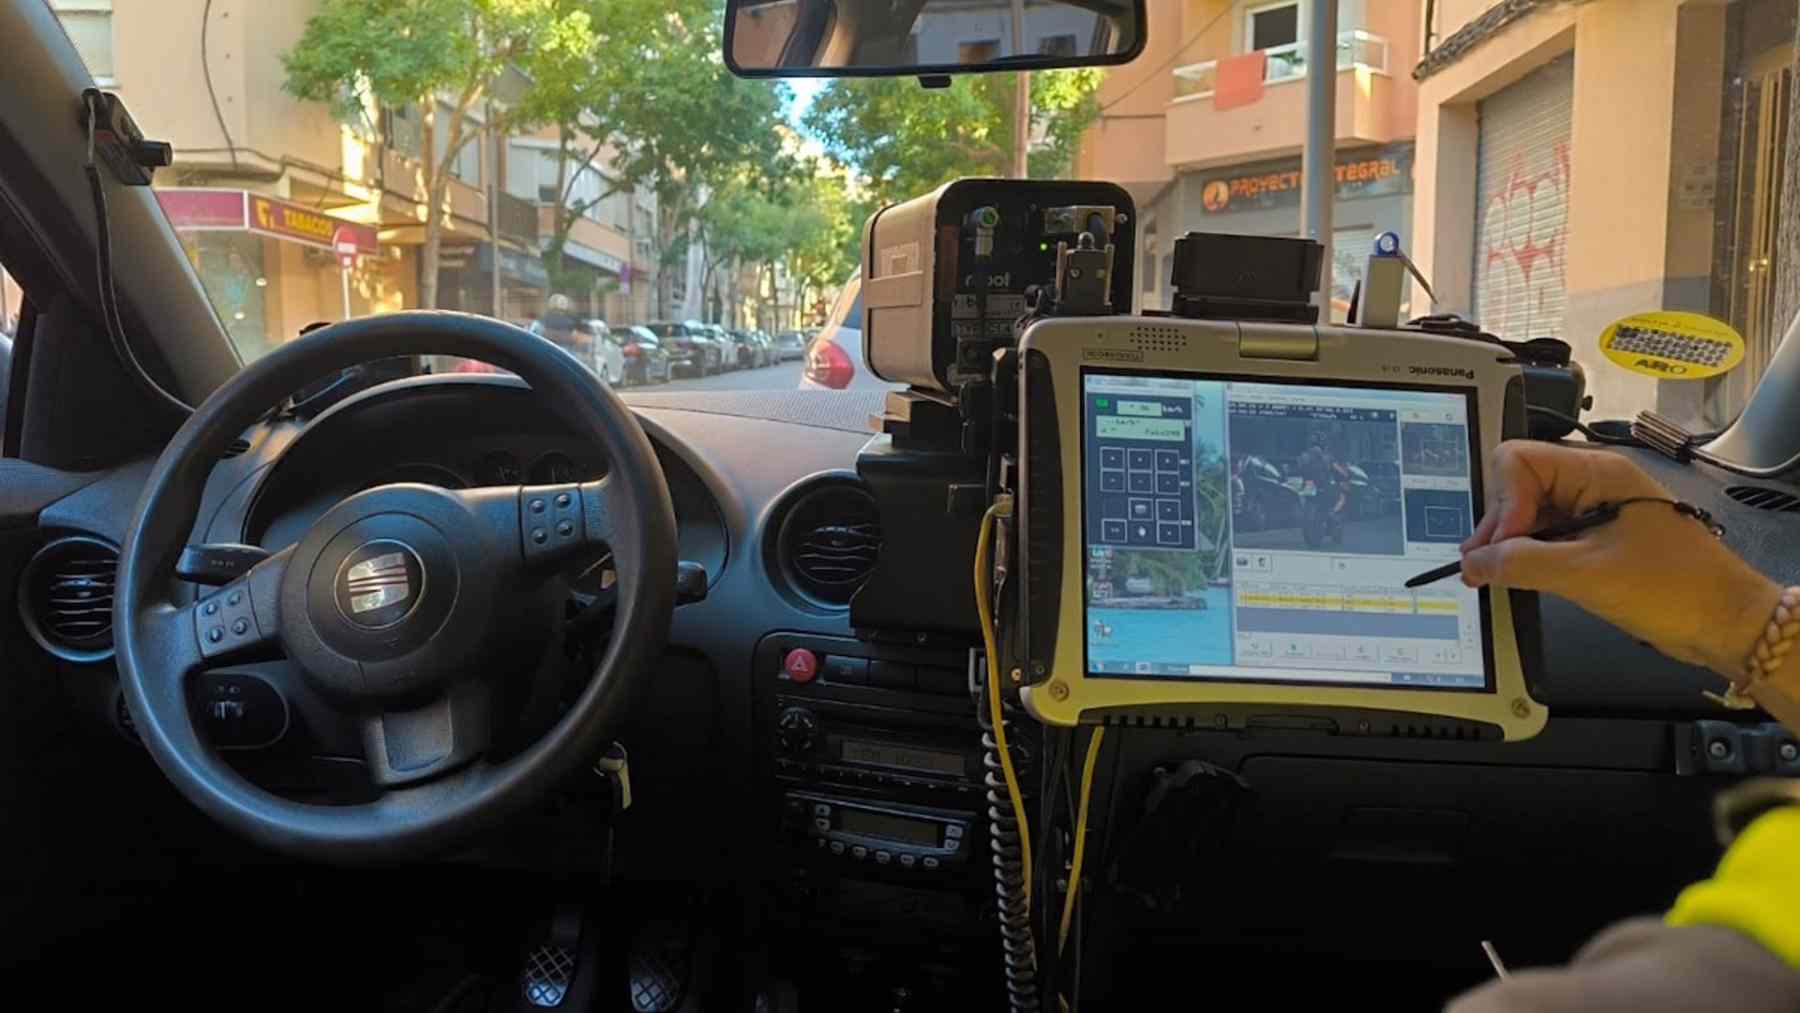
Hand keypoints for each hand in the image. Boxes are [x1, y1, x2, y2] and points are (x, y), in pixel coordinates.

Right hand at [1459, 441, 1779, 676]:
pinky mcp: (1598, 540)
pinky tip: (1517, 577)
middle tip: (1482, 567)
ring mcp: (1596, 511)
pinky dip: (1528, 555)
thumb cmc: (1673, 589)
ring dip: (1509, 543)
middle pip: (1519, 486)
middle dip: (1497, 524)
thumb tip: (1472, 563)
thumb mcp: (1586, 575)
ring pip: (1531, 513)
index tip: (1504, 546)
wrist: (1727, 622)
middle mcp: (1593, 483)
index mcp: (1595, 473)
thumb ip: (1520, 564)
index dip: (1502, 503)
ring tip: (1492, 576)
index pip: (1518, 462)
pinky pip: (1549, 536)